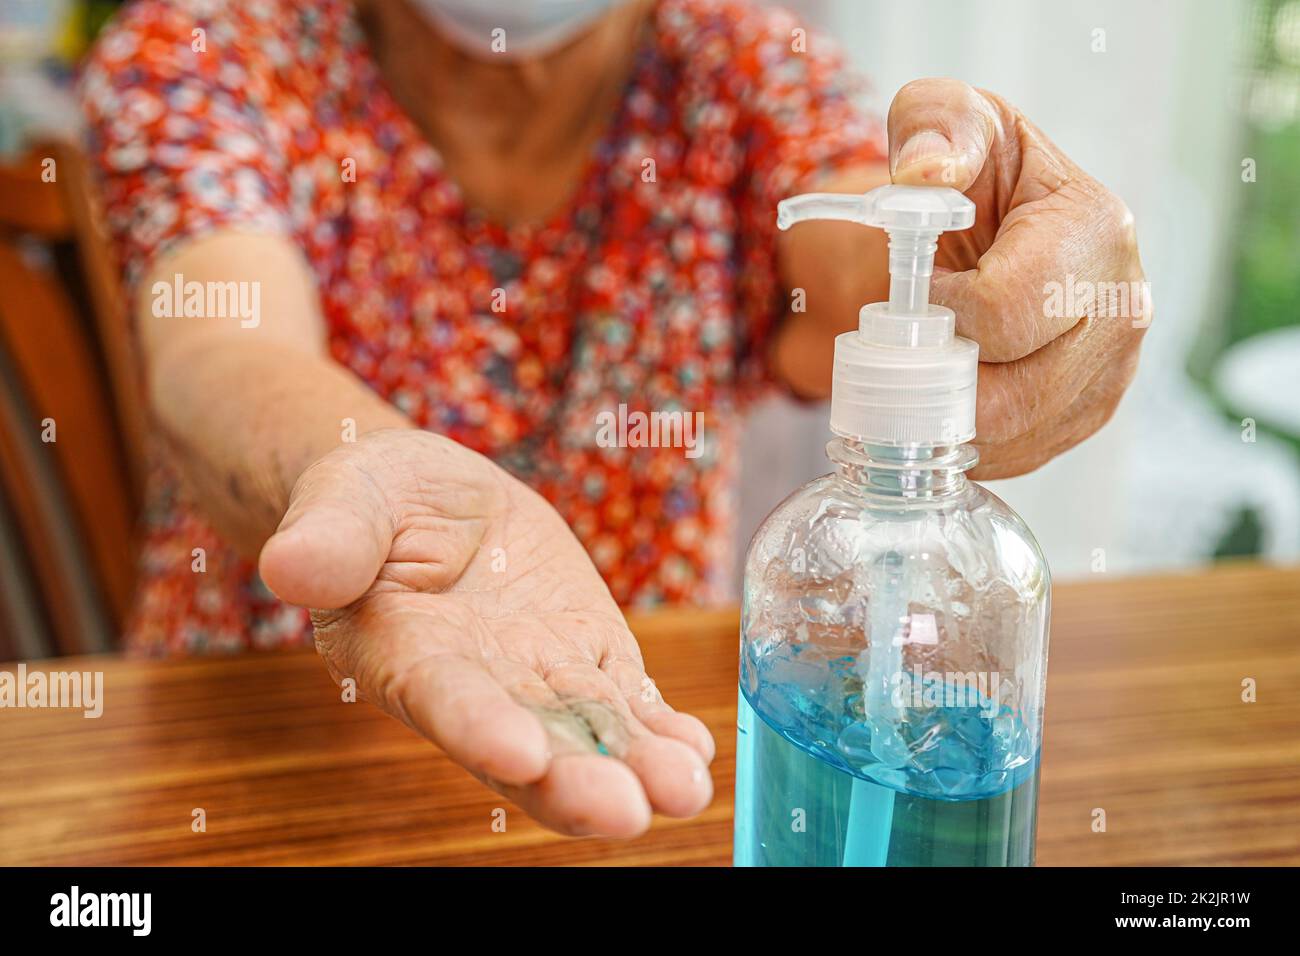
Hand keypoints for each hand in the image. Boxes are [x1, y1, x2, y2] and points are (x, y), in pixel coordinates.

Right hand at [257, 428, 713, 836]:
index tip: (518, 753)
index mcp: (402, 649)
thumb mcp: (345, 494)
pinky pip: (625, 701)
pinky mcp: (586, 656)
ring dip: (636, 766)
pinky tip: (692, 751)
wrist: (431, 497)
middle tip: (626, 809)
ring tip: (683, 788)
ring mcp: (536, 676)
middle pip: (525, 745)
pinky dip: (658, 728)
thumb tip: (290, 566)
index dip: (476, 726)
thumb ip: (329, 534)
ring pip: (587, 734)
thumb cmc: (374, 497)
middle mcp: (475, 683)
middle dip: (573, 782)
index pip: (441, 695)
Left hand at [888, 78, 1150, 478]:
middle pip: (1009, 393)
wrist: (992, 222)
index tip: (918, 289)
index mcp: (1095, 231)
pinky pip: (1016, 456)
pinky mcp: (1087, 413)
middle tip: (908, 342)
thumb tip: (925, 175)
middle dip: (937, 378)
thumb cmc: (971, 170)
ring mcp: (1112, 371)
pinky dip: (965, 442)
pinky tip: (945, 400)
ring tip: (922, 367)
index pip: (1002, 311)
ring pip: (1010, 436)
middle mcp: (1122, 309)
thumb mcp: (947, 121)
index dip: (939, 312)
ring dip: (944, 417)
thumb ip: (935, 128)